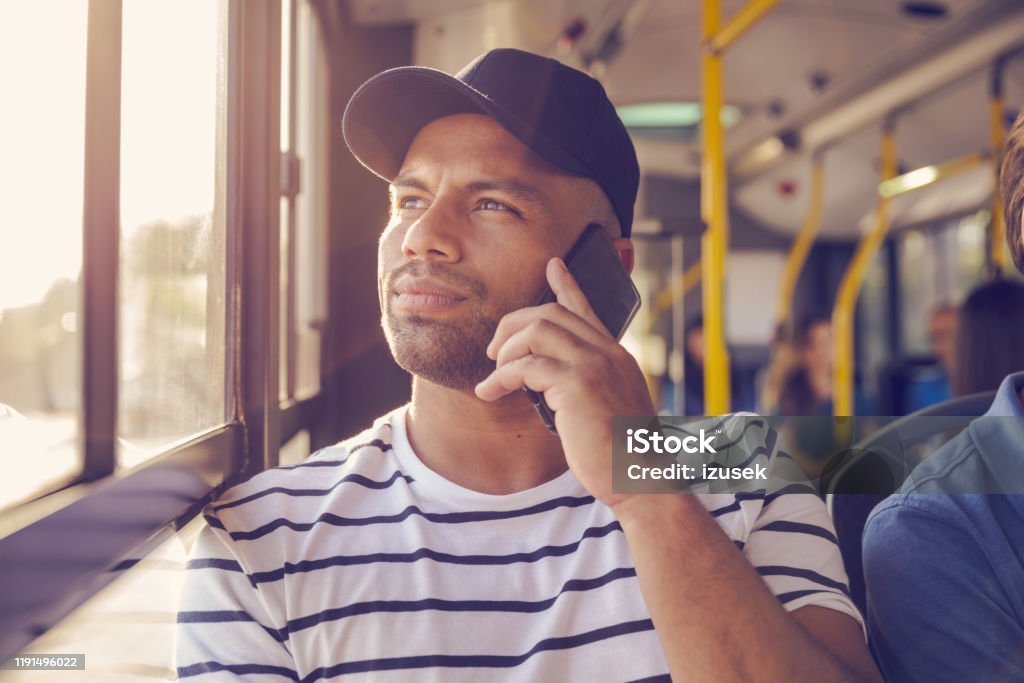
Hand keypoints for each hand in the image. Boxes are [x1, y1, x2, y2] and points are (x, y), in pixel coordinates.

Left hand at [475, 257, 655, 507]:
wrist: (641, 477)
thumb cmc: (622, 454)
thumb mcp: (609, 409)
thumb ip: (589, 387)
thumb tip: (553, 383)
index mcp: (615, 356)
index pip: (588, 310)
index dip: (567, 286)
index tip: (553, 266)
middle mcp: (607, 353)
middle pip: (550, 314)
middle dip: (513, 325)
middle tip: (494, 351)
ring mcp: (593, 365)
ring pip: (536, 330)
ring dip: (506, 351)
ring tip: (494, 376)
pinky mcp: (577, 385)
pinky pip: (526, 366)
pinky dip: (501, 377)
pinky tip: (490, 392)